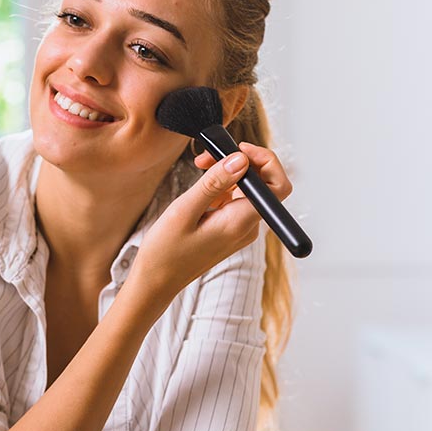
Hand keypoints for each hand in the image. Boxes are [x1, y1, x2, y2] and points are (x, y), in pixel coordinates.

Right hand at [132, 142, 291, 300]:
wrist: (155, 281)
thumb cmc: (165, 251)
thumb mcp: (184, 210)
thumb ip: (215, 183)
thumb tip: (241, 159)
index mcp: (240, 223)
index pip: (276, 186)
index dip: (265, 161)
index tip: (238, 149)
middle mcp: (246, 228)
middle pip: (262, 184)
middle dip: (240, 163)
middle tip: (208, 157)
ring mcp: (239, 230)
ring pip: (247, 191)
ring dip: (228, 174)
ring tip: (200, 168)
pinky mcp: (230, 231)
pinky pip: (235, 202)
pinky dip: (222, 188)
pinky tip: (201, 189)